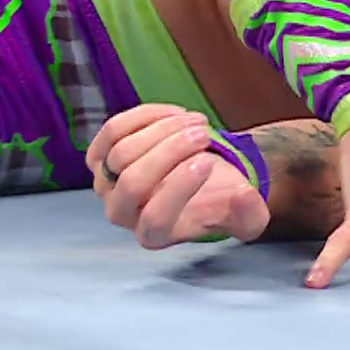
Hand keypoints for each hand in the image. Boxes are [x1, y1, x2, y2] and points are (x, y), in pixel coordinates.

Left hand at [90, 105, 270, 248]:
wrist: (199, 179)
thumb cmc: (220, 199)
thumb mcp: (247, 215)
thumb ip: (250, 213)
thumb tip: (242, 194)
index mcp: (155, 235)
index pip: (155, 218)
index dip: (179, 188)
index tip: (207, 162)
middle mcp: (123, 214)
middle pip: (133, 182)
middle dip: (170, 152)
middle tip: (205, 133)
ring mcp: (106, 185)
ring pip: (121, 152)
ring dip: (163, 129)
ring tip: (198, 120)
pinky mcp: (100, 156)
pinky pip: (113, 131)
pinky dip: (146, 116)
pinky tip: (176, 114)